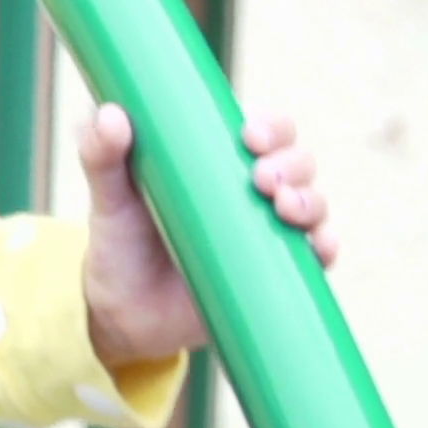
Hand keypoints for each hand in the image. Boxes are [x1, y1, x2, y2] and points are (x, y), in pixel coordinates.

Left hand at [78, 105, 339, 367]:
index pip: (262, 131)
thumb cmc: (119, 244)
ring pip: (312, 204)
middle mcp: (252, 193)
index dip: (270, 126)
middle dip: (290, 164)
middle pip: (295, 163)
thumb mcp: (108, 199)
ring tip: (284, 208)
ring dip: (311, 200)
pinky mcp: (276, 273)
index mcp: (218, 163)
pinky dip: (326, 247)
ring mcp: (268, 233)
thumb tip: (110, 114)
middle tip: (262, 179)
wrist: (124, 313)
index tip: (250, 136)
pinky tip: (320, 245)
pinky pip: (317, 257)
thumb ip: (101, 156)